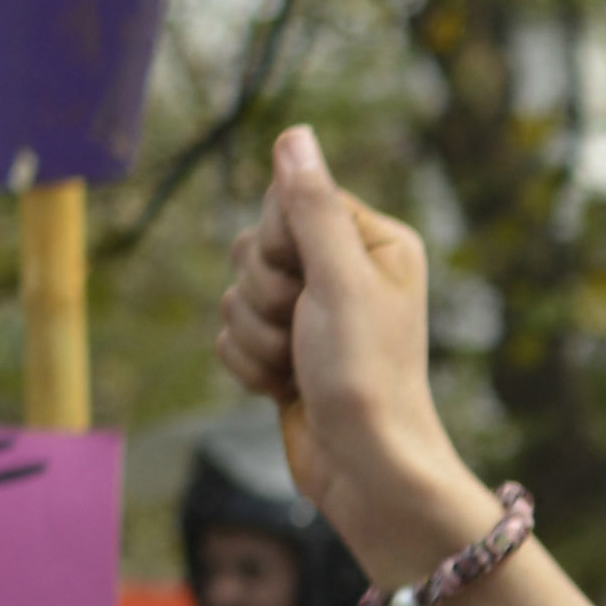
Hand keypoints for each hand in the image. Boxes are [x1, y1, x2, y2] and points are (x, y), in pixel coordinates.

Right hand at [211, 126, 475, 581]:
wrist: (366, 470)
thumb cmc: (366, 377)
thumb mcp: (339, 281)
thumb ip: (310, 206)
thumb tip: (295, 135)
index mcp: (374, 241)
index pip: (286, 201)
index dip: (280, 245)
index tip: (311, 285)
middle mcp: (346, 271)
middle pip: (253, 247)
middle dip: (267, 297)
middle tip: (308, 333)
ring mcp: (314, 314)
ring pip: (236, 294)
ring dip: (258, 337)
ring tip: (301, 370)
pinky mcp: (287, 352)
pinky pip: (231, 336)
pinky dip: (250, 365)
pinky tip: (286, 390)